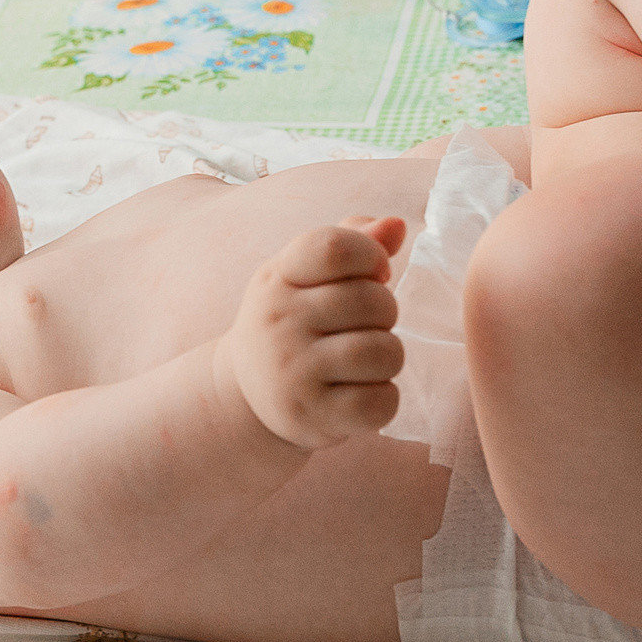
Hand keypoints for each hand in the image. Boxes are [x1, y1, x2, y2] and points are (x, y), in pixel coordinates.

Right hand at [219, 216, 407, 448]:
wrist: (244, 396)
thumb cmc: (293, 324)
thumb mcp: (306, 276)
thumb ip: (353, 242)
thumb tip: (396, 225)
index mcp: (278, 278)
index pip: (335, 247)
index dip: (371, 254)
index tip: (374, 271)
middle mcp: (278, 322)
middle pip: (373, 300)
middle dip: (385, 313)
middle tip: (364, 327)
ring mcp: (292, 372)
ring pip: (384, 352)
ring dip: (388, 358)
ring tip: (363, 362)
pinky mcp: (310, 416)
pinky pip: (381, 402)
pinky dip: (384, 400)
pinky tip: (360, 394)